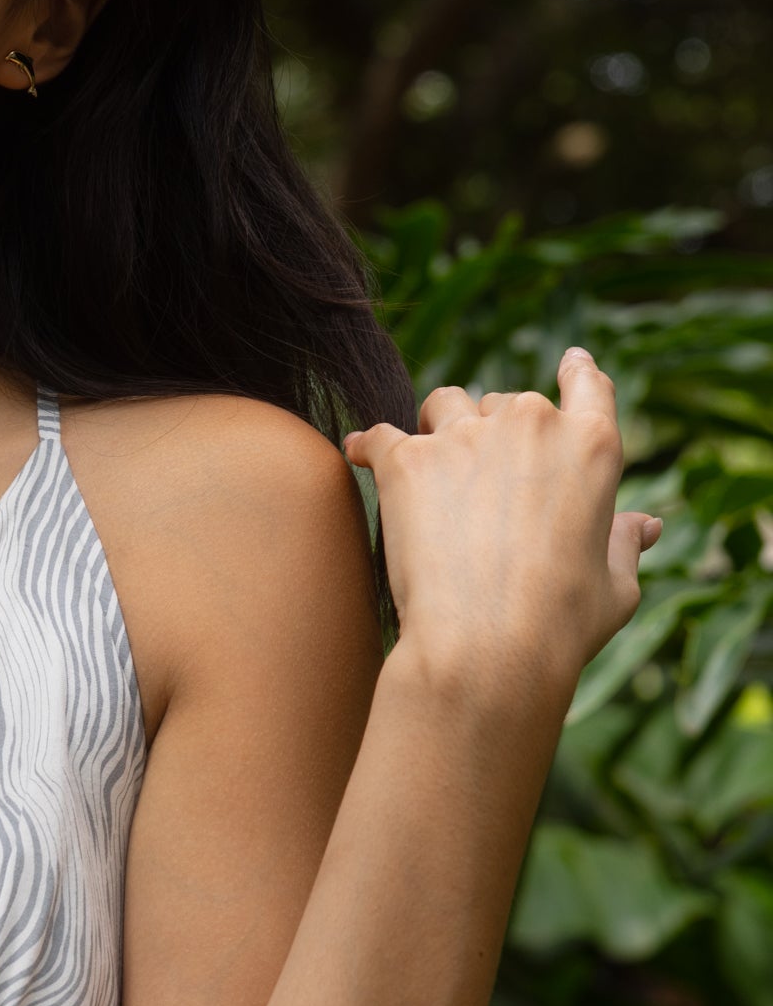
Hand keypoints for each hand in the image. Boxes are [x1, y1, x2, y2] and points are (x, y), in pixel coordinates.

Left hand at [342, 348, 662, 710]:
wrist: (488, 644)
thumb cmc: (562, 625)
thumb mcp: (615, 585)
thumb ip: (623, 542)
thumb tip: (646, 524)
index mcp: (592, 447)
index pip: (588, 388)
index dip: (577, 372)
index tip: (570, 361)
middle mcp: (530, 424)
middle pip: (506, 404)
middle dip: (493, 431)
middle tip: (480, 484)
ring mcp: (465, 436)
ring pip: (443, 404)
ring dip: (435, 427)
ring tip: (426, 467)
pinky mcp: (407, 458)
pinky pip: (378, 436)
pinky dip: (369, 447)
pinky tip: (359, 455)